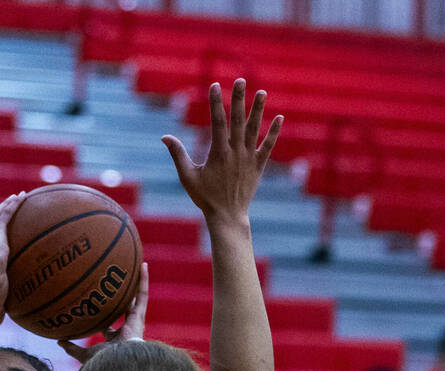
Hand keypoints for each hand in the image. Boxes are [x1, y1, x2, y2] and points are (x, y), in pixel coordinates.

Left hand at [58, 262, 148, 363]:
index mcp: (116, 337)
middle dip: (124, 296)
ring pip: (137, 296)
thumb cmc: (102, 360)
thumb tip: (59, 341)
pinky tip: (142, 265)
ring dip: (137, 281)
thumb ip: (72, 348)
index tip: (100, 305)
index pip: (110, 324)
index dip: (106, 316)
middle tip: (120, 281)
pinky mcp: (140, 314)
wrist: (116, 360)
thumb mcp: (84, 354)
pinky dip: (143, 279)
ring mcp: (135, 320)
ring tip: (136, 264)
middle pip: (126, 307)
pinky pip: (143, 293)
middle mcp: (128, 328)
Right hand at [162, 80, 281, 225]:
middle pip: (238, 120)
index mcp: (218, 153)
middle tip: (241, 80)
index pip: (217, 121)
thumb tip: (165, 137)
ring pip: (255, 129)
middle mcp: (235, 152)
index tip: (214, 85)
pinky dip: (274, 132)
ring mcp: (249, 158)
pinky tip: (279, 117)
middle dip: (239, 98)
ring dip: (258, 110)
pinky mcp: (258, 166)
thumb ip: (178, 155)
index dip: (215, 102)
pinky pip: (268, 146)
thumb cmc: (205, 198)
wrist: (227, 216)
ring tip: (262, 92)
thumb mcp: (188, 177)